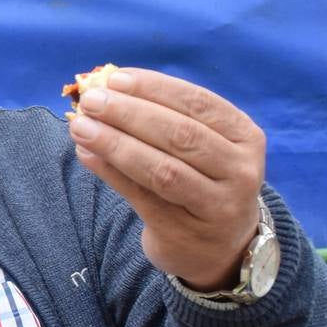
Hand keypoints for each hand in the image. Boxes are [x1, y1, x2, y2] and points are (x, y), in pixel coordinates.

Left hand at [67, 67, 265, 289]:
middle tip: (91, 101)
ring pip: (162, 169)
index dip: (154, 88)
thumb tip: (106, 90)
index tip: (115, 79)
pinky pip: (142, 197)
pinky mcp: (185, 232)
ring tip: (81, 128)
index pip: (198, 103)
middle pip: (180, 135)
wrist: (222, 247)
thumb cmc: (203, 180)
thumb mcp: (203, 146)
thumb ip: (165, 117)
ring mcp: (216, 205)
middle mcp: (239, 170)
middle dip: (130, 114)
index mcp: (245, 136)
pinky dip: (110, 173)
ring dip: (115, 144)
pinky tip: (86, 155)